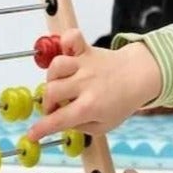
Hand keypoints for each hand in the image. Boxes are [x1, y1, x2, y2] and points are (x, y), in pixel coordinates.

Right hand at [27, 29, 161, 140]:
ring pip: (56, 66)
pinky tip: (66, 53)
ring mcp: (86, 65)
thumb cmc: (121, 102)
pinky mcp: (87, 50)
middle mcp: (85, 84)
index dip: (41, 129)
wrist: (140, 76)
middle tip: (55, 108)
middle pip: (51, 92)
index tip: (32, 134)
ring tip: (60, 85)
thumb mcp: (104, 126)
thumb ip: (81, 127)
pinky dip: (64, 42)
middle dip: (47, 104)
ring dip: (52, 78)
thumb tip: (60, 122)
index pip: (58, 119)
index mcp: (90, 107)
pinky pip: (71, 39)